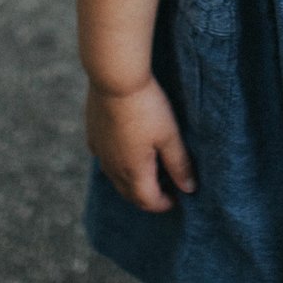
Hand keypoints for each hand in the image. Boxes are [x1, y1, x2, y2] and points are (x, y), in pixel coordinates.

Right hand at [87, 77, 195, 211]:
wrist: (115, 78)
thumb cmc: (147, 106)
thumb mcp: (170, 136)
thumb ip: (179, 165)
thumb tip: (189, 189)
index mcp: (134, 171)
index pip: (148, 201)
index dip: (164, 204)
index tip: (177, 197)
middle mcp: (113, 167)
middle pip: (130, 194)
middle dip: (148, 197)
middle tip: (165, 188)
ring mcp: (100, 151)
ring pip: (115, 179)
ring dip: (132, 182)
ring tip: (149, 171)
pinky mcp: (93, 135)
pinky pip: (104, 159)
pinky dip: (116, 163)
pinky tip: (125, 150)